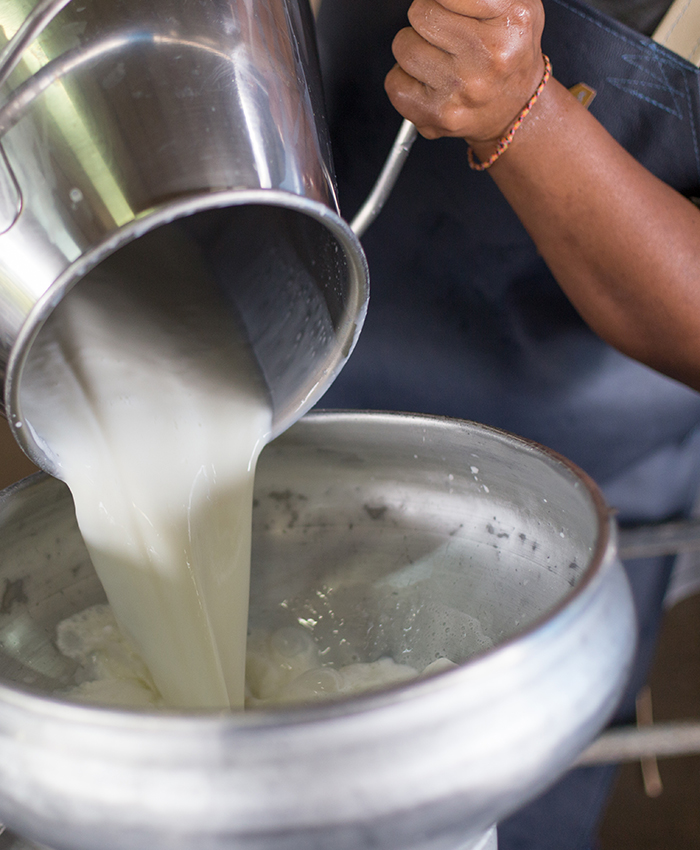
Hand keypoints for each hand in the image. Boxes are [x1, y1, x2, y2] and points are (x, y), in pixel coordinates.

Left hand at [385, 0, 545, 143]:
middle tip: (446, 34)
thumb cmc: (509, 52)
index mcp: (511, 23)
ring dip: (415, 47)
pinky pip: (394, 82)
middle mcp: (488, 59)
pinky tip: (429, 81)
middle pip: (420, 12)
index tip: (447, 6)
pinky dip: (404, 79)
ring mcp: (461, 90)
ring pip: (403, 46)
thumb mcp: (515, 5)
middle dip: (428, 18)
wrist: (518, 110)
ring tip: (440, 58)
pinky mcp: (437, 115)